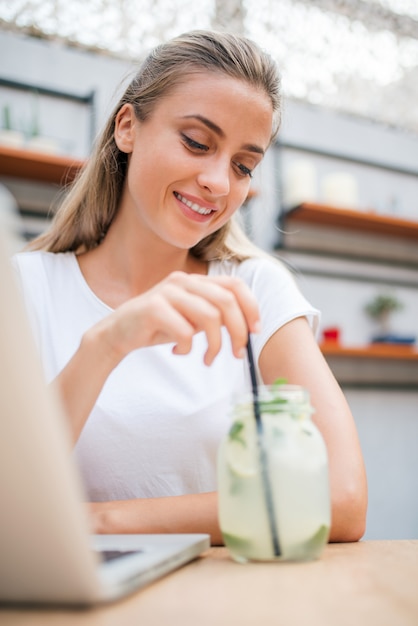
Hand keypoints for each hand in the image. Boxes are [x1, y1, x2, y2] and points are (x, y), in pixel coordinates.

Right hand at [104, 271, 259, 365]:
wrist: (118, 333)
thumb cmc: (159, 327)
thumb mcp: (191, 319)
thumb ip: (215, 316)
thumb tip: (247, 328)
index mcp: (195, 280)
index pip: (234, 285)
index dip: (251, 307)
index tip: (256, 331)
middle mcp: (183, 281)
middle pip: (226, 302)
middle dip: (237, 331)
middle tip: (237, 354)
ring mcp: (167, 292)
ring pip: (209, 317)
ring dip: (214, 345)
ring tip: (208, 359)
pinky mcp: (153, 308)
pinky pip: (184, 332)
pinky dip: (186, 348)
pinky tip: (178, 352)